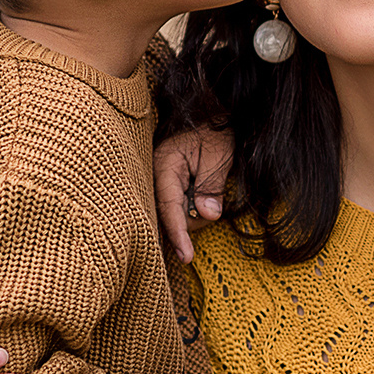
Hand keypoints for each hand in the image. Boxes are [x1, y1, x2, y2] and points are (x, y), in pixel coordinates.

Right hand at [153, 126, 234, 263]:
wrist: (211, 116)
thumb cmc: (216, 132)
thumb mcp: (220, 156)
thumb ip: (212, 186)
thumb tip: (208, 214)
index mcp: (164, 164)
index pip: (169, 207)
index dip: (179, 234)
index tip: (186, 257)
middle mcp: (154, 176)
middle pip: (170, 217)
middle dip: (194, 218)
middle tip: (214, 199)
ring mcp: (157, 183)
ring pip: (174, 216)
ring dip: (195, 212)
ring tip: (208, 187)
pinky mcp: (163, 188)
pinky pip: (175, 210)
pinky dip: (189, 209)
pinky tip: (198, 195)